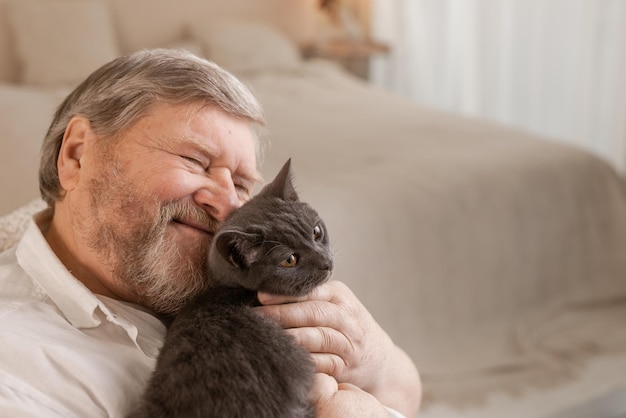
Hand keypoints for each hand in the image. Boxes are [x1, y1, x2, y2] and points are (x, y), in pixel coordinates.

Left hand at [255, 280, 420, 416]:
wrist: (380, 358)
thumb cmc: (346, 325)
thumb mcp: (334, 303)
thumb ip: (308, 297)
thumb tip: (264, 294)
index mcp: (340, 295)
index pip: (311, 290)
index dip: (285, 294)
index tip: (260, 296)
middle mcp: (347, 317)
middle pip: (313, 313)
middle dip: (282, 314)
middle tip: (256, 316)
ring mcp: (348, 343)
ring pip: (317, 337)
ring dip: (290, 338)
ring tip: (266, 337)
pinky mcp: (346, 366)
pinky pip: (322, 363)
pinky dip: (303, 360)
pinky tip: (286, 357)